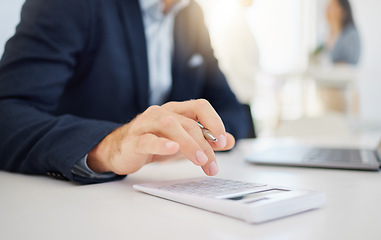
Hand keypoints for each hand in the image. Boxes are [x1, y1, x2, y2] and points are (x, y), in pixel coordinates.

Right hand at [87, 99, 234, 175]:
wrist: (121, 150)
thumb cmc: (154, 142)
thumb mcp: (183, 140)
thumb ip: (206, 139)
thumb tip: (230, 140)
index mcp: (176, 110)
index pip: (200, 106)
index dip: (214, 121)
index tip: (223, 141)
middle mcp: (161, 113)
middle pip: (189, 122)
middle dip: (205, 145)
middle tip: (212, 165)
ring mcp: (146, 124)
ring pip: (170, 125)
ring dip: (189, 143)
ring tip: (200, 160)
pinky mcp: (134, 140)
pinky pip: (148, 139)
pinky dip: (161, 144)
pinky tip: (172, 149)